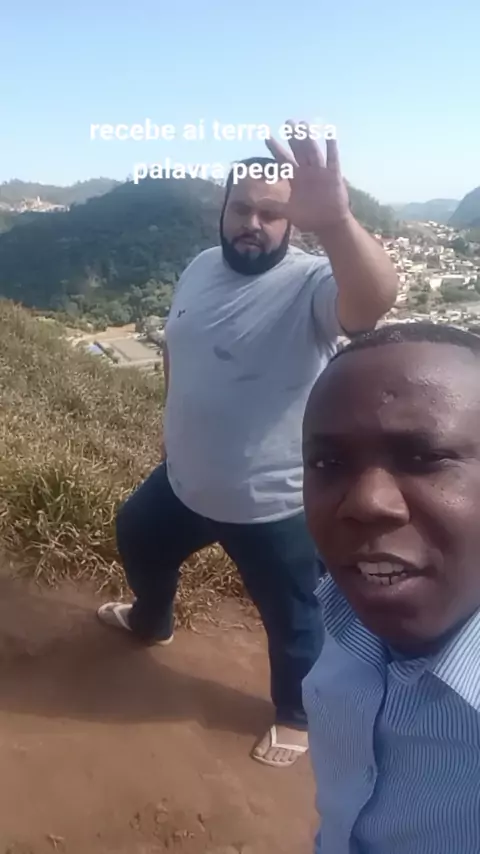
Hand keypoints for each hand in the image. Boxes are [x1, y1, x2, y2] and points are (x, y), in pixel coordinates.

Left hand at [265, 121, 350, 235]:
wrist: (328, 223)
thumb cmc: (308, 217)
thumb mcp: (287, 211)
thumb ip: (272, 204)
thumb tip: (254, 201)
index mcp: (296, 178)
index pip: (283, 160)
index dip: (275, 148)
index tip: (267, 136)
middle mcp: (307, 172)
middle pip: (299, 151)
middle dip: (293, 137)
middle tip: (288, 122)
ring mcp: (320, 172)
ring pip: (313, 152)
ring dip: (309, 139)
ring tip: (304, 125)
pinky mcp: (333, 175)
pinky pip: (332, 159)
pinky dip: (331, 147)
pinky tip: (329, 134)